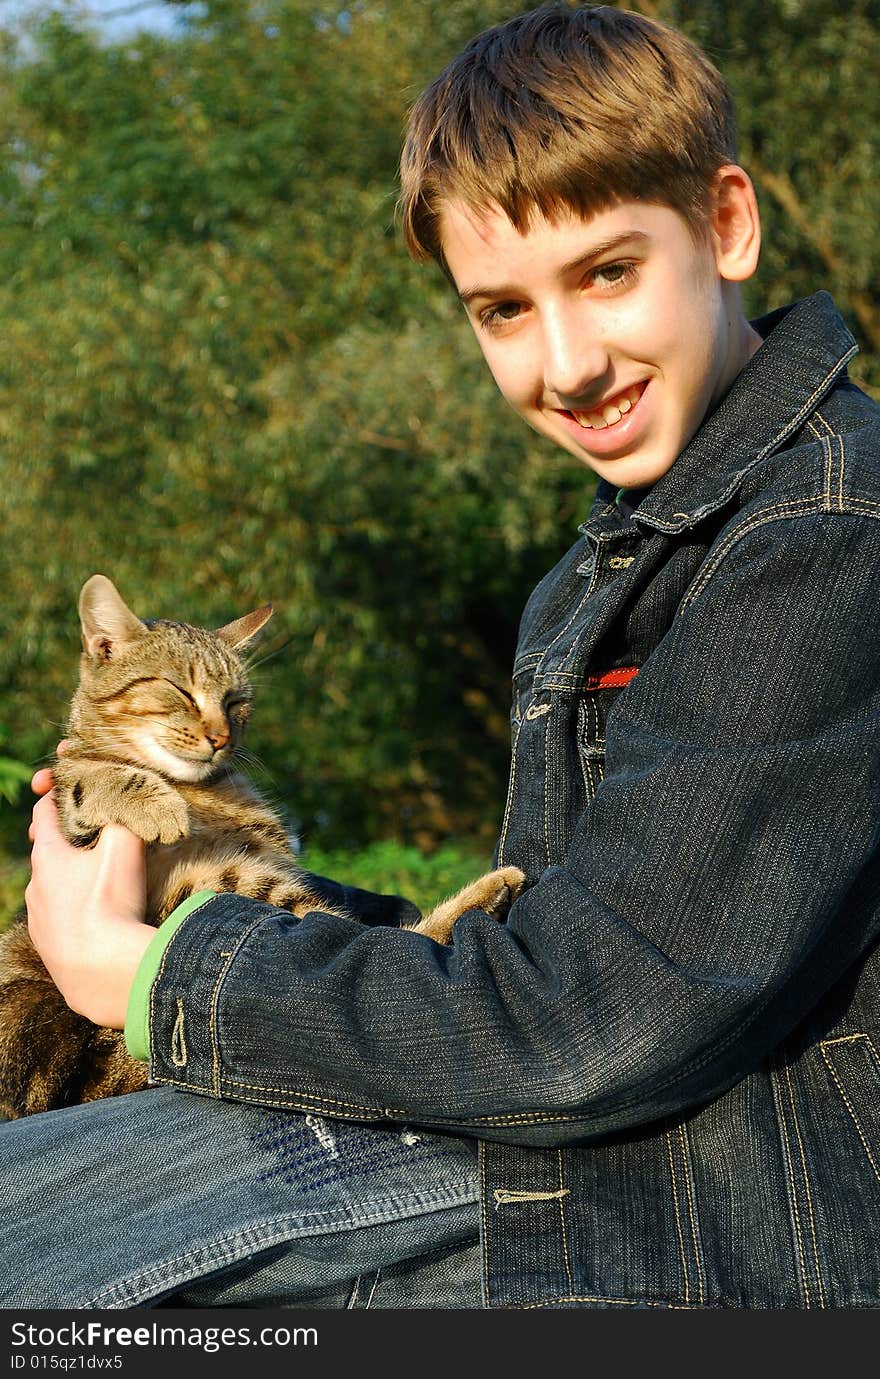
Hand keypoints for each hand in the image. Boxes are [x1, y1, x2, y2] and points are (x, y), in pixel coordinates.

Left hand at [26, 779, 152, 1029]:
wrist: (102, 972)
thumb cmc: (111, 902)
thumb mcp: (125, 845)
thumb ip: (126, 815)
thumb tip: (133, 799)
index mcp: (47, 855)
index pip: (44, 812)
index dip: (57, 793)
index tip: (67, 785)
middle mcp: (34, 886)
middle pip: (49, 852)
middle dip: (70, 843)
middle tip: (97, 839)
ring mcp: (38, 921)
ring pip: (53, 889)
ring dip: (72, 882)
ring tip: (103, 886)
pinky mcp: (48, 950)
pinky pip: (60, 922)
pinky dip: (76, 914)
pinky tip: (101, 921)